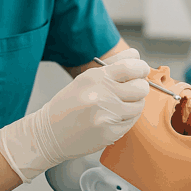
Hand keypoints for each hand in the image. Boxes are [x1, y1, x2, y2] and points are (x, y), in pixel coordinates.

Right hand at [0, 48, 149, 181]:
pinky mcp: (110, 133)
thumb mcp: (85, 79)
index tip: (141, 71)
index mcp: (95, 78)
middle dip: (139, 87)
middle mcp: (101, 95)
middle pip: (140, 87)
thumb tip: (135, 56)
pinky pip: (131, 122)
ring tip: (120, 105)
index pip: (132, 67)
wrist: (49, 134)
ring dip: (133, 104)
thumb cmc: (67, 105)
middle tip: (132, 90)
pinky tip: (113, 118)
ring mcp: (106, 115)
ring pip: (138, 105)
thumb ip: (112, 66)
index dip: (141, 68)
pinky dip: (126, 119)